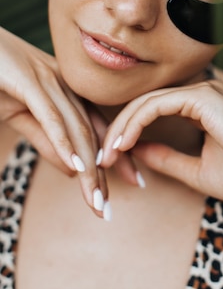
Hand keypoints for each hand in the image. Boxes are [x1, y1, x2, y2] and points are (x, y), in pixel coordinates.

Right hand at [0, 27, 108, 216]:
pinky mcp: (28, 80)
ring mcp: (48, 80)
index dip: (120, 155)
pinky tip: (75, 169)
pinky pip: (50, 116)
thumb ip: (47, 140)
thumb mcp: (20, 114)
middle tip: (109, 208)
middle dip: (105, 173)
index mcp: (66, 90)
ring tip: (96, 201)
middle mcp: (65, 84)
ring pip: (77, 130)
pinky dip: (63, 144)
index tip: (136, 181)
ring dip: (89, 170)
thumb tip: (74, 171)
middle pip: (93, 133)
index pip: (98, 127)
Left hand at [101, 78, 222, 204]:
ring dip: (122, 128)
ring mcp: (204, 92)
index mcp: (204, 108)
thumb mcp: (196, 171)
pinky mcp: (203, 98)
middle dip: (119, 129)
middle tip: (103, 157)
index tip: (114, 159)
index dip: (129, 132)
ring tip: (108, 154)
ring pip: (147, 102)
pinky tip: (123, 145)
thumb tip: (137, 151)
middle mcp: (203, 94)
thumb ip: (167, 158)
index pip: (154, 110)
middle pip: (146, 103)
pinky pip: (156, 105)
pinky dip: (135, 124)